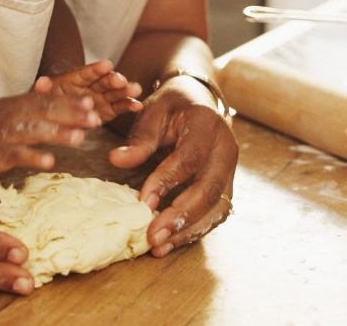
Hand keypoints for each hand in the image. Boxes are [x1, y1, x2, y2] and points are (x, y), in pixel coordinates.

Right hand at [0, 92, 99, 174]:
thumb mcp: (16, 107)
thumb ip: (41, 103)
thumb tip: (72, 99)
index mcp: (21, 103)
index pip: (50, 100)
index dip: (71, 102)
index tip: (92, 104)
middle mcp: (14, 115)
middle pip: (46, 112)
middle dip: (71, 115)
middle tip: (95, 119)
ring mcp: (5, 134)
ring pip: (34, 132)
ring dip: (57, 134)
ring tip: (79, 139)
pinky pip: (17, 155)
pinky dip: (34, 156)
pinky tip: (51, 161)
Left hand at [34, 60, 142, 122]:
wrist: (51, 117)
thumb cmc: (47, 103)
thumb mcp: (41, 97)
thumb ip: (43, 90)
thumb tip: (41, 82)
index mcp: (74, 80)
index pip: (85, 73)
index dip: (96, 69)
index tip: (107, 65)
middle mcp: (89, 86)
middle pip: (103, 81)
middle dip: (113, 80)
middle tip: (121, 81)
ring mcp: (100, 98)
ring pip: (114, 92)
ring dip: (125, 90)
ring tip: (136, 90)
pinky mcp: (107, 110)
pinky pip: (118, 107)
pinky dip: (128, 106)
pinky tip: (137, 106)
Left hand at [107, 75, 237, 256]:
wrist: (198, 100)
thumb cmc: (172, 105)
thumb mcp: (153, 111)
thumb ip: (139, 138)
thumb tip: (116, 160)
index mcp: (207, 125)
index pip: (190, 158)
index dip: (167, 182)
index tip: (142, 203)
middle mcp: (226, 148)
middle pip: (209, 188)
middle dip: (180, 216)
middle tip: (153, 236)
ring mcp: (230, 169)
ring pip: (217, 207)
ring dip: (189, 230)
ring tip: (160, 246)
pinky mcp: (227, 185)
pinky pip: (217, 213)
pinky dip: (196, 230)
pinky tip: (172, 241)